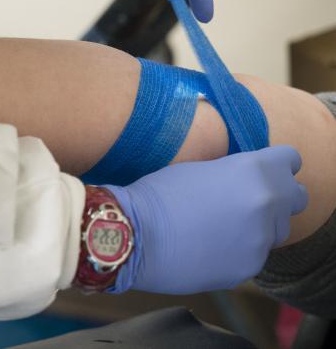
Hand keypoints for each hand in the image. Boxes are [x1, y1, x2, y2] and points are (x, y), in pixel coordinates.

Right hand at [106, 146, 307, 293]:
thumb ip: (236, 174)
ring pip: (276, 231)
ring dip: (258, 227)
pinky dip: (237, 251)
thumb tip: (248, 182)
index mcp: (254, 171)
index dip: (276, 164)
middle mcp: (266, 204)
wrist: (134, 234)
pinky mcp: (248, 268)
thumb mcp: (200, 169)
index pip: (290, 160)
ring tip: (220, 227)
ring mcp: (260, 240)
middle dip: (277, 197)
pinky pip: (253, 255)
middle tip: (246, 199)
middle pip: (295, 198)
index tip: (264, 169)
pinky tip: (207, 246)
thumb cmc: (157, 194)